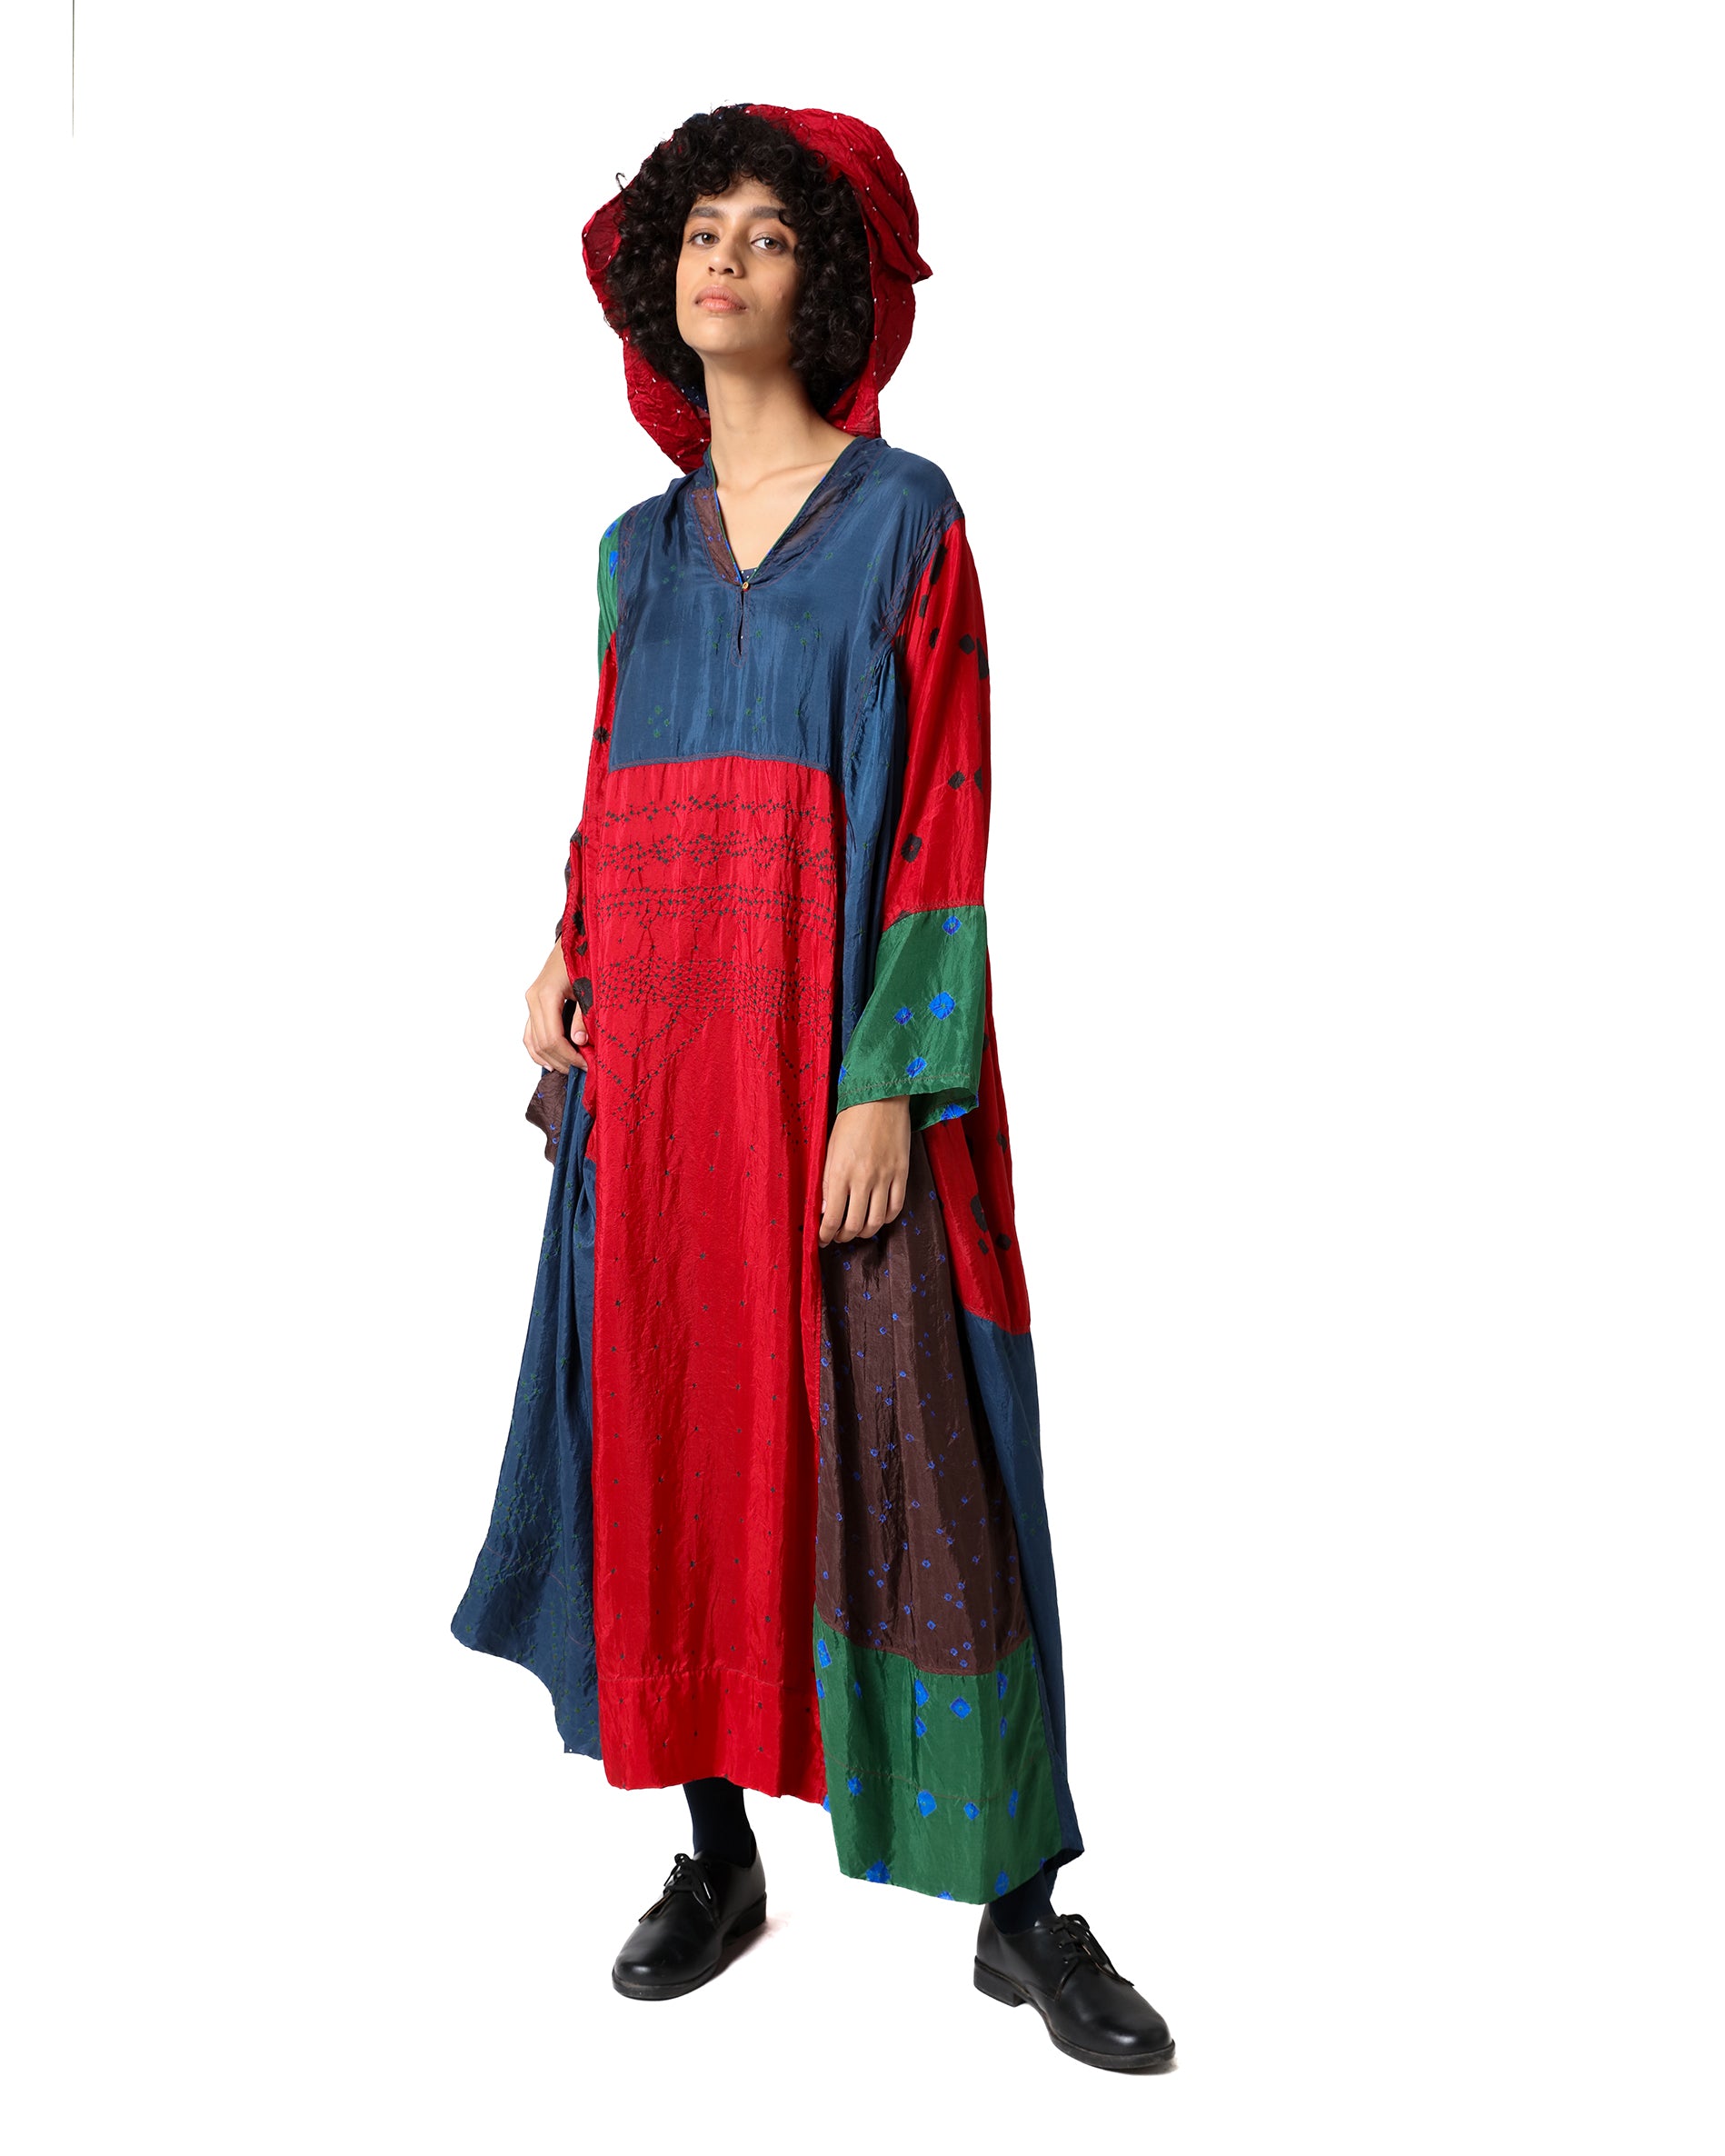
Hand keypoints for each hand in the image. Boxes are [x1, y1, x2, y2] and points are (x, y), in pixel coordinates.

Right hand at [523, 941, 587, 1071]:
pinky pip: (530, 1033)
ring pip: (532, 1041)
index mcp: (546, 994)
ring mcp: (531, 1001)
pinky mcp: (533, 1003)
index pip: (553, 1038)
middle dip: (563, 1060)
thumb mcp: (589, 987)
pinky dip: (538, 1050)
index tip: (588, 1064)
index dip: (570, 1055)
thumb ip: (583, 1015)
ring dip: (550, 1059)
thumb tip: (580, 1042)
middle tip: (584, 1069)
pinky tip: (551, 1062)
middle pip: (542, 1042)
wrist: (577, 936)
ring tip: (570, 1069)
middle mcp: (533, 999)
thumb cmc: (585, 957)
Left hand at [819, 1097, 910, 1245]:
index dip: (826, 1235)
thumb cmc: (850, 1120)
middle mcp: (863, 1179)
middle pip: (854, 1225)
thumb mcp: (830, 1149)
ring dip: (865, 1232)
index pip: (832, 1217)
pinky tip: (878, 1217)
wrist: (880, 1098)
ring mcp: (885, 1177)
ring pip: (877, 1221)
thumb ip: (827, 1182)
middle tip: (839, 1236)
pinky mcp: (902, 1173)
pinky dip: (887, 1219)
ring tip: (858, 1230)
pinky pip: (897, 1207)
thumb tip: (825, 1210)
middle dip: (844, 1236)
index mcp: (840, 1172)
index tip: (823, 1240)